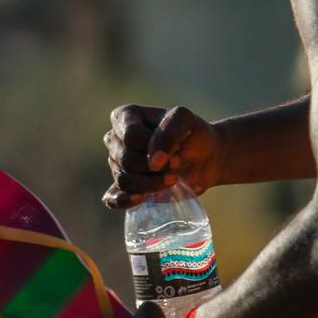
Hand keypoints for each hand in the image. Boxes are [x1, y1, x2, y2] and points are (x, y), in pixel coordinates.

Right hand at [102, 104, 222, 208]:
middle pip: (125, 159)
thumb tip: (154, 163)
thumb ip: (169, 133)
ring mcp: (118, 164)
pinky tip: (140, 200)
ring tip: (173, 179)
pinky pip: (113, 198)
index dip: (152, 146)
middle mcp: (116, 140)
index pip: (129, 135)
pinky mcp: (124, 187)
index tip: (176, 149)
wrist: (205, 157)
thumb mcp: (186, 121)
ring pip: (124, 179)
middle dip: (153, 167)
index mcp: (126, 117)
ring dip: (150, 184)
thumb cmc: (193, 133)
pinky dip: (124, 201)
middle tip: (177, 165)